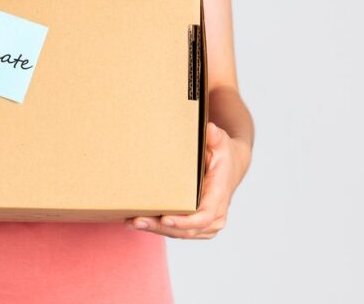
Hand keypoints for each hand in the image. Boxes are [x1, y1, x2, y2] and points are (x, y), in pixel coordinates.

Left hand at [124, 121, 248, 238]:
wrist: (232, 167)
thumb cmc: (224, 154)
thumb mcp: (222, 142)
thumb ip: (215, 136)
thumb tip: (210, 128)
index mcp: (219, 195)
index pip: (204, 216)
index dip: (185, 222)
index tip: (165, 219)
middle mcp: (216, 215)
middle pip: (187, 230)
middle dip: (160, 227)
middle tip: (136, 221)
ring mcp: (208, 224)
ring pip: (181, 234)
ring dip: (156, 230)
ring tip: (131, 222)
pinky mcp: (199, 227)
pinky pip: (179, 233)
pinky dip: (159, 229)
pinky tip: (140, 222)